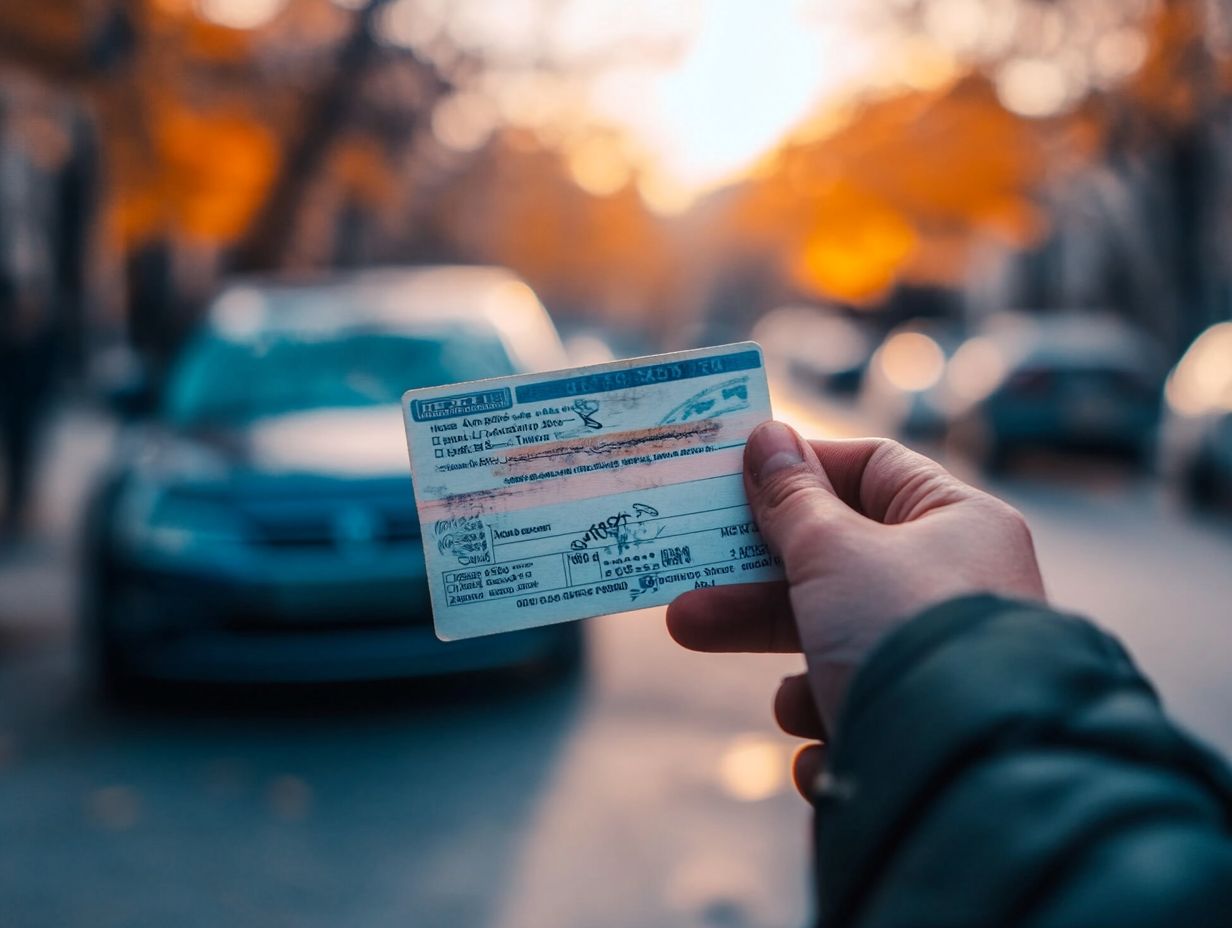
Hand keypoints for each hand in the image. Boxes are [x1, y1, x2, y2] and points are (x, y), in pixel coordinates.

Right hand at [667, 422, 1045, 794]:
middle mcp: (954, 584)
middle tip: (684, 606)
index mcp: (955, 522)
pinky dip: (836, 731)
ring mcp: (939, 656)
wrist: (968, 773)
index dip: (800, 469)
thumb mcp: (833, 551)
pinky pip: (859, 711)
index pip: (870, 468)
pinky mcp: (923, 721)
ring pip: (837, 646)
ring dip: (795, 679)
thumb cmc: (902, 630)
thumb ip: (791, 499)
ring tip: (786, 709)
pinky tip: (834, 753)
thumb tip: (766, 436)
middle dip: (754, 594)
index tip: (735, 480)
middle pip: (835, 567)